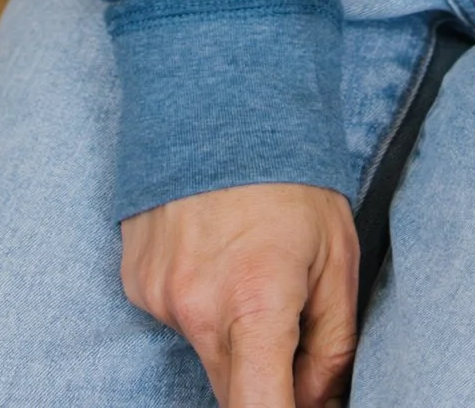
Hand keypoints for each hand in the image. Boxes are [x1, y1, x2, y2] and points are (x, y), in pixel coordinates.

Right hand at [121, 182, 359, 407]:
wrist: (216, 98)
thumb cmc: (291, 174)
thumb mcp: (338, 256)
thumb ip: (333, 347)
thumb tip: (318, 407)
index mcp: (256, 304)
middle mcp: (198, 308)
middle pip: (232, 389)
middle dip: (262, 375)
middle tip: (284, 317)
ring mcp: (159, 296)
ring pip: (205, 349)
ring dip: (229, 329)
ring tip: (246, 259)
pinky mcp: (135, 283)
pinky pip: (175, 316)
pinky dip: (198, 299)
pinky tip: (213, 248)